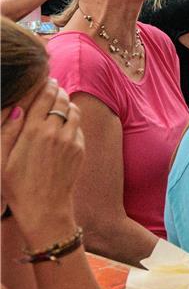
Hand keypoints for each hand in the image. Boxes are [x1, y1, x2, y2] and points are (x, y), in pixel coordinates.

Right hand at [1, 79, 83, 232]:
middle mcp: (53, 131)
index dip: (45, 85)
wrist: (44, 208)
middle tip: (53, 87)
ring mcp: (70, 139)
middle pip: (60, 99)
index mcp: (32, 131)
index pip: (43, 97)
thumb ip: (8, 131)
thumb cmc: (17, 186)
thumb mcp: (2, 159)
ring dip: (67, 104)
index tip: (45, 80)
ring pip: (73, 110)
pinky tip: (64, 125)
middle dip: (57, 90)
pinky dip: (72, 121)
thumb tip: (19, 108)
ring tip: (59, 104)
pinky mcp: (80, 148)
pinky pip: (78, 126)